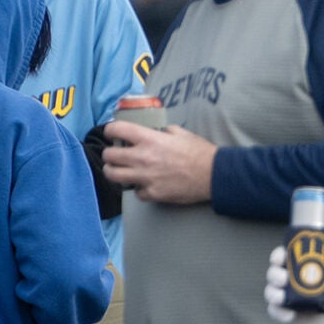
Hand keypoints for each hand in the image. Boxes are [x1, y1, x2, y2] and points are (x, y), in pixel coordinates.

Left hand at [102, 118, 217, 204]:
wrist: (215, 175)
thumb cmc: (201, 152)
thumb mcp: (181, 133)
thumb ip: (163, 131)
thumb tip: (156, 132)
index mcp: (149, 139)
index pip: (116, 130)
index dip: (111, 130)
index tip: (113, 134)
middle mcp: (142, 157)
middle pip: (109, 156)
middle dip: (110, 155)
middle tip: (115, 156)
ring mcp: (146, 177)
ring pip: (113, 176)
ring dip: (114, 172)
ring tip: (120, 172)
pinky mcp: (153, 193)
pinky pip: (136, 193)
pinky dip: (139, 190)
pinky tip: (146, 186)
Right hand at [263, 246, 323, 323]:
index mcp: (301, 268)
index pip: (285, 256)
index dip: (278, 254)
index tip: (281, 257)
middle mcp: (289, 280)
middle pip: (274, 272)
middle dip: (274, 274)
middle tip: (283, 279)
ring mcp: (285, 296)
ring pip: (270, 291)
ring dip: (273, 293)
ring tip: (281, 298)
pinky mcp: (284, 312)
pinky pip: (275, 311)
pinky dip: (279, 313)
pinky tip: (289, 315)